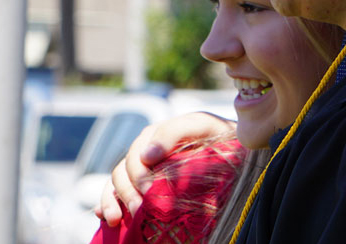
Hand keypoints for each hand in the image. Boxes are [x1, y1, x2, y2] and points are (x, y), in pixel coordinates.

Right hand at [94, 111, 235, 225]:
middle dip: (127, 191)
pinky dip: (107, 203)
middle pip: (124, 170)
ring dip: (112, 199)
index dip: (138, 172)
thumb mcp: (203, 125)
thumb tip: (147, 156)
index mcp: (158, 135)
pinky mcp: (145, 187)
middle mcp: (147, 151)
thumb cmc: (223, 137)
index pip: (138, 153)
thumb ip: (175, 131)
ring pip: (116, 181)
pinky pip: (117, 193)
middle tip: (139, 211)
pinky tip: (106, 217)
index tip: (146, 189)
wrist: (239, 153)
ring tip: (116, 219)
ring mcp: (145, 170)